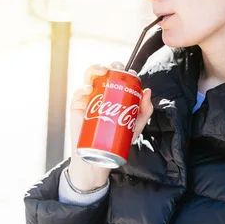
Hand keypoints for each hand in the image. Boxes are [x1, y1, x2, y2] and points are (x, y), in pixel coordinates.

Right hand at [68, 62, 153, 190]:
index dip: (125, 72)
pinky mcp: (77, 106)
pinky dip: (82, 88)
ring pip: (89, 77)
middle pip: (104, 72)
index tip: (132, 74)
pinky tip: (89, 89)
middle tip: (117, 69)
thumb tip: (147, 91)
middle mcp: (101, 92)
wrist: (98, 157)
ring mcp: (88, 98)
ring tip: (103, 71)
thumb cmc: (116, 140)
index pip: (119, 77)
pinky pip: (78, 93)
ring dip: (95, 68)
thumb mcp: (135, 126)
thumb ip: (144, 111)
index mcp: (114, 93)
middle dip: (111, 66)